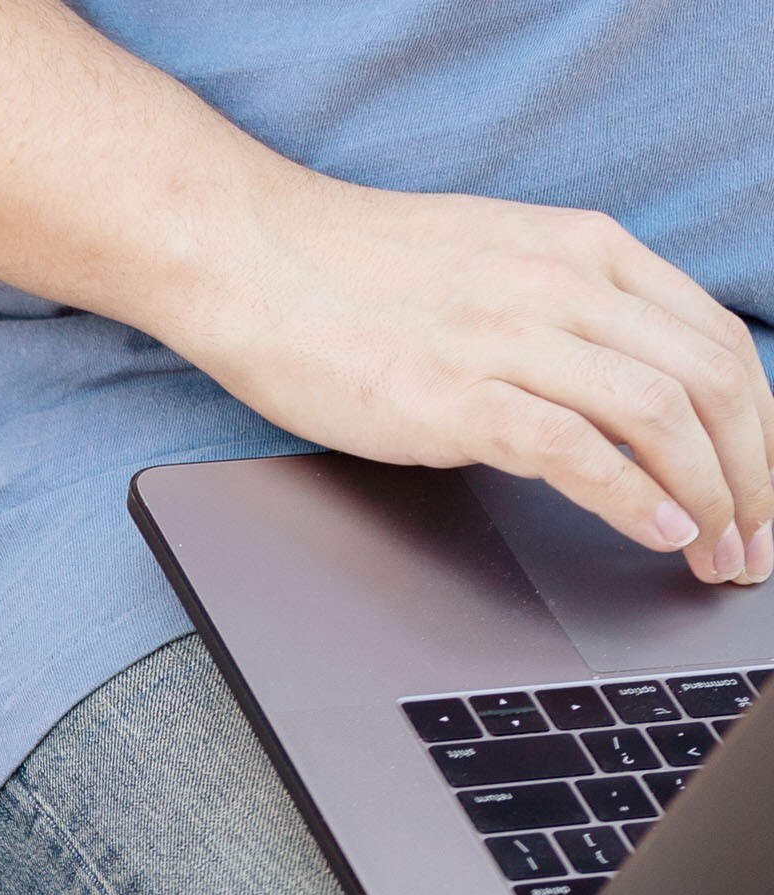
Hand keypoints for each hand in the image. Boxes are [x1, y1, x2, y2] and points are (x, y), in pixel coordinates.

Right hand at [161, 176, 773, 584]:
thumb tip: (604, 379)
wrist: (257, 262)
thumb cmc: (351, 275)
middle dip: (754, 475)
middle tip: (755, 542)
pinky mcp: (459, 399)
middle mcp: (567, 287)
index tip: (761, 485)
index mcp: (586, 251)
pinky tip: (659, 532)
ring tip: (716, 555)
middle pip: (712, 383)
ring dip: (710, 498)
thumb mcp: (492, 265)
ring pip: (663, 418)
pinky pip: (579, 452)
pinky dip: (634, 499)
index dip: (760, 425)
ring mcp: (514, 342)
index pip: (716, 340)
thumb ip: (558, 310)